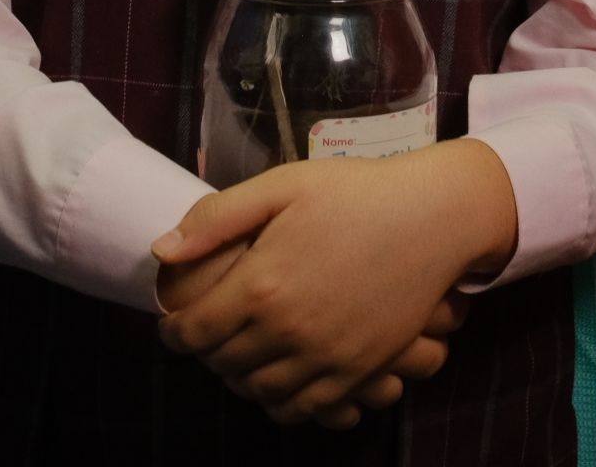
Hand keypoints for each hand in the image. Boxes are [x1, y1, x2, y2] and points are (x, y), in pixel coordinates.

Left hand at [151, 141, 516, 425]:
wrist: (433, 218)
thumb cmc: (355, 193)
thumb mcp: (281, 187)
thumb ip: (217, 219)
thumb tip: (162, 251)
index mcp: (262, 285)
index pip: (195, 331)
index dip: (174, 331)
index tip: (173, 323)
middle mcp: (289, 331)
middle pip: (224, 365)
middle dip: (206, 353)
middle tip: (207, 336)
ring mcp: (327, 357)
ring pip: (261, 392)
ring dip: (241, 380)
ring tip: (240, 358)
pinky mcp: (359, 371)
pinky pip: (308, 408)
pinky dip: (284, 403)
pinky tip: (280, 380)